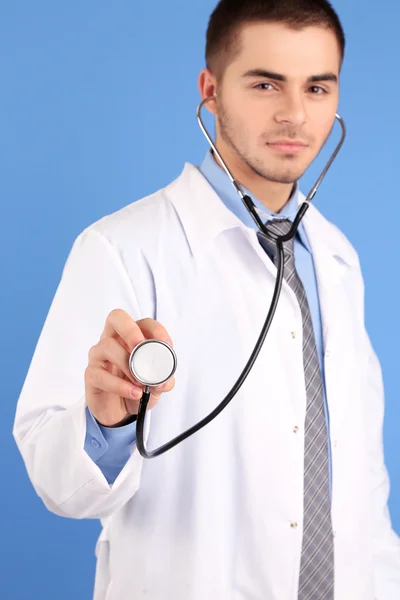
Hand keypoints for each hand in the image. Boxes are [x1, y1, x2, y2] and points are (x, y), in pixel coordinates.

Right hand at [85, 309, 175, 426]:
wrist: (120, 413)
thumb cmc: (136, 389)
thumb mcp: (156, 385)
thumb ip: (163, 380)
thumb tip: (164, 380)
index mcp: (132, 338)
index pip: (143, 323)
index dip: (155, 330)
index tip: (166, 345)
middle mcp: (113, 340)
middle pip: (116, 318)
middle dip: (130, 330)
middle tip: (140, 346)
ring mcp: (99, 355)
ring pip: (107, 346)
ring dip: (127, 364)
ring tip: (141, 383)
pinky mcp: (91, 374)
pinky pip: (100, 374)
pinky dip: (119, 385)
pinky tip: (133, 392)